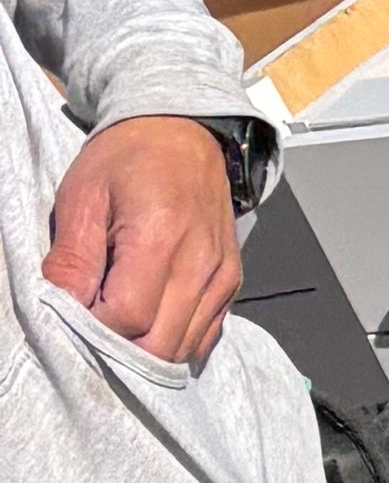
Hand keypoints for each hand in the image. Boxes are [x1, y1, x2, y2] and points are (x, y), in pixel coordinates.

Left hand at [46, 117, 245, 369]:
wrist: (182, 134)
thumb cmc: (126, 159)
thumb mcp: (83, 195)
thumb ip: (73, 256)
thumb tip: (64, 307)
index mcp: (161, 236)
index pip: (128, 317)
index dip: (93, 325)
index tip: (74, 308)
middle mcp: (201, 263)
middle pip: (159, 345)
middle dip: (119, 346)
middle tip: (91, 320)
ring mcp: (222, 277)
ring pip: (182, 349)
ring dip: (145, 347)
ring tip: (118, 316)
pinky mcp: (231, 285)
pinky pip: (202, 338)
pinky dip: (172, 340)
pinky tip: (149, 318)